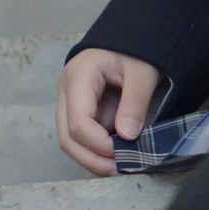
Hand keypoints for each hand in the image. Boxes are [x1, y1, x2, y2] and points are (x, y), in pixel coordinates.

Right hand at [56, 48, 163, 177]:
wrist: (132, 38)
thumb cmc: (136, 51)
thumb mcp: (142, 72)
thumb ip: (135, 102)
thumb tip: (127, 136)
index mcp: (79, 76)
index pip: (78, 122)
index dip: (98, 144)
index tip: (123, 153)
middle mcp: (66, 90)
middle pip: (67, 137)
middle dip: (91, 159)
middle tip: (119, 170)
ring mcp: (69, 101)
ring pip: (70, 140)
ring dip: (92, 158)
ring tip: (119, 167)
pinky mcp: (78, 109)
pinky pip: (80, 136)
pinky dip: (96, 150)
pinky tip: (116, 157)